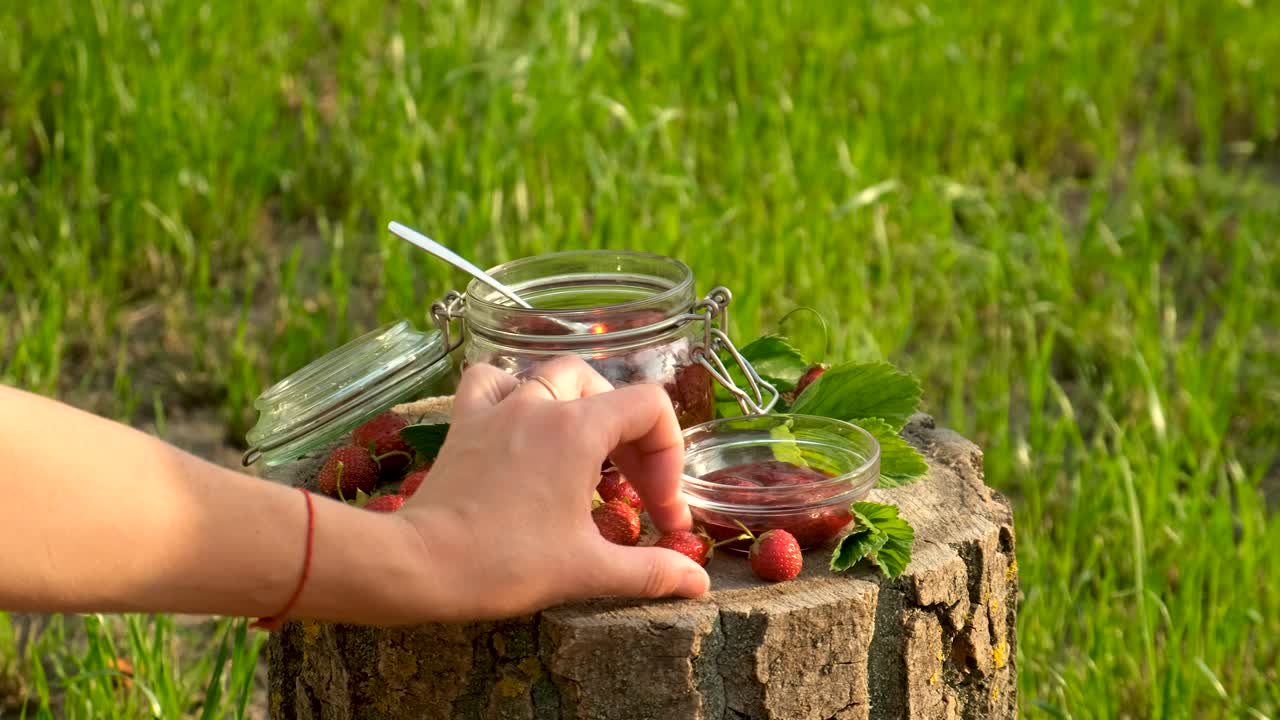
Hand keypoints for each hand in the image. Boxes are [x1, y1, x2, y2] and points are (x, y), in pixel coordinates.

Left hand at [395, 356, 710, 620]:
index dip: (669, 456)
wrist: (420, 565)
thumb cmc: (504, 564)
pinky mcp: (466, 421)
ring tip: (591, 451)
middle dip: (634, 439)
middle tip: (635, 492)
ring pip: (554, 375)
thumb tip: (699, 582)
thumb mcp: (588, 571)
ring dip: (583, 405)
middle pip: (609, 392)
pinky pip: (493, 380)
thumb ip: (651, 572)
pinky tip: (522, 419)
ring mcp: (498, 407)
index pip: (650, 408)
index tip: (659, 509)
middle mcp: (540, 404)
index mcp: (578, 430)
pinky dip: (514, 390)